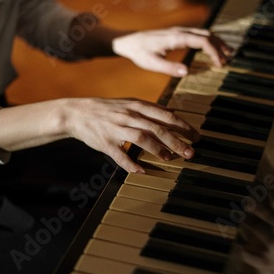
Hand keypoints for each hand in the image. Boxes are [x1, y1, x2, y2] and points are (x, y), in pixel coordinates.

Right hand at [66, 97, 199, 172]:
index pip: (165, 116)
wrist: (77, 113)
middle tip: (191, 152)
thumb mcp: (129, 102)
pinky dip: (131, 164)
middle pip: (157, 128)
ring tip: (170, 158)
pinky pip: (119, 155)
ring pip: (141, 138)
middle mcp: (128, 116)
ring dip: (158, 150)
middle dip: (176, 141)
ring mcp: (116, 129)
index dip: (183, 126)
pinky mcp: (105, 143)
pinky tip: (142, 170)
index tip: (196, 136)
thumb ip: (150, 108)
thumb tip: (172, 113)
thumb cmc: (107, 109)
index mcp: (136, 105)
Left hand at [113, 27, 231, 75]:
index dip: (214, 52)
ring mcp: (180, 31)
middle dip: (220, 46)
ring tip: (227, 54)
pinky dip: (209, 40)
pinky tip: (212, 49)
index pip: (202, 41)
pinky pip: (198, 34)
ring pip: (204, 32)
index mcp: (176, 38)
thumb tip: (187, 72)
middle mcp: (180, 31)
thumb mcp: (151, 64)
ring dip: (217, 42)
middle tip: (228, 60)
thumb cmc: (139, 53)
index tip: (220, 64)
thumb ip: (169, 68)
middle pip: (207, 34)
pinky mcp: (178, 33)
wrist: (129, 42)